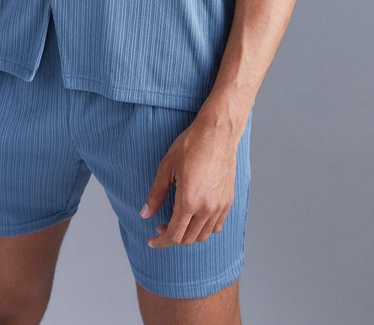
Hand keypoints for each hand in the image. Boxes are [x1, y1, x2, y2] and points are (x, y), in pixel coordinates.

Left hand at [140, 112, 240, 247]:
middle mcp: (206, 208)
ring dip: (188, 235)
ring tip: (177, 222)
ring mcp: (220, 206)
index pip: (174, 234)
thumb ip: (156, 194)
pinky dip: (204, 229)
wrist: (217, 132)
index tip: (152, 240)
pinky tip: (195, 217)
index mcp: (189, 200)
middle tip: (160, 226)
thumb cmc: (191, 145)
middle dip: (172, 237)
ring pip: (203, 235)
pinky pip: (216, 226)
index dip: (161, 241)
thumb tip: (145, 213)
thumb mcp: (167, 167)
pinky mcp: (228, 200)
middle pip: (188, 238)